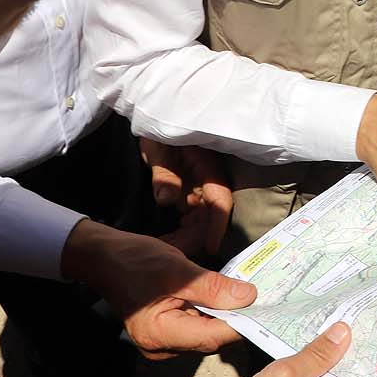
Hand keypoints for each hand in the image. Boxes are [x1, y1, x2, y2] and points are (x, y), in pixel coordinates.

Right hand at [60, 219, 252, 356]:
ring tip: (247, 295)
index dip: (241, 324)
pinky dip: (211, 313)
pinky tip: (224, 297)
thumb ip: (213, 287)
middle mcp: (161, 347)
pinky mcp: (165, 333)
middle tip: (263, 299)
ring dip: (225, 315)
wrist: (104, 258)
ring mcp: (162, 343)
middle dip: (236, 319)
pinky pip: (196, 326)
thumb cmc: (135, 261)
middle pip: (211, 339)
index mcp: (161, 335)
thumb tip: (248, 297)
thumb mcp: (178, 270)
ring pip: (206, 333)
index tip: (266, 310)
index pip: (212, 337)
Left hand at [142, 138, 233, 256]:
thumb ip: (163, 173)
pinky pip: (190, 217)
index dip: (217, 226)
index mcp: (207, 169)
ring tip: (165, 251)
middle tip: (172, 256)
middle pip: (210, 218)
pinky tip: (166, 240)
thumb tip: (166, 201)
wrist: (157, 120)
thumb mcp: (159, 148)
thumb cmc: (161, 132)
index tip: (210, 248)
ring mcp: (199, 189)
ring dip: (186, 237)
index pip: (219, 202)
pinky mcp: (189, 194)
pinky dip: (180, 231)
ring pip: (200, 221)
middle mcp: (208, 183)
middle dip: (195, 239)